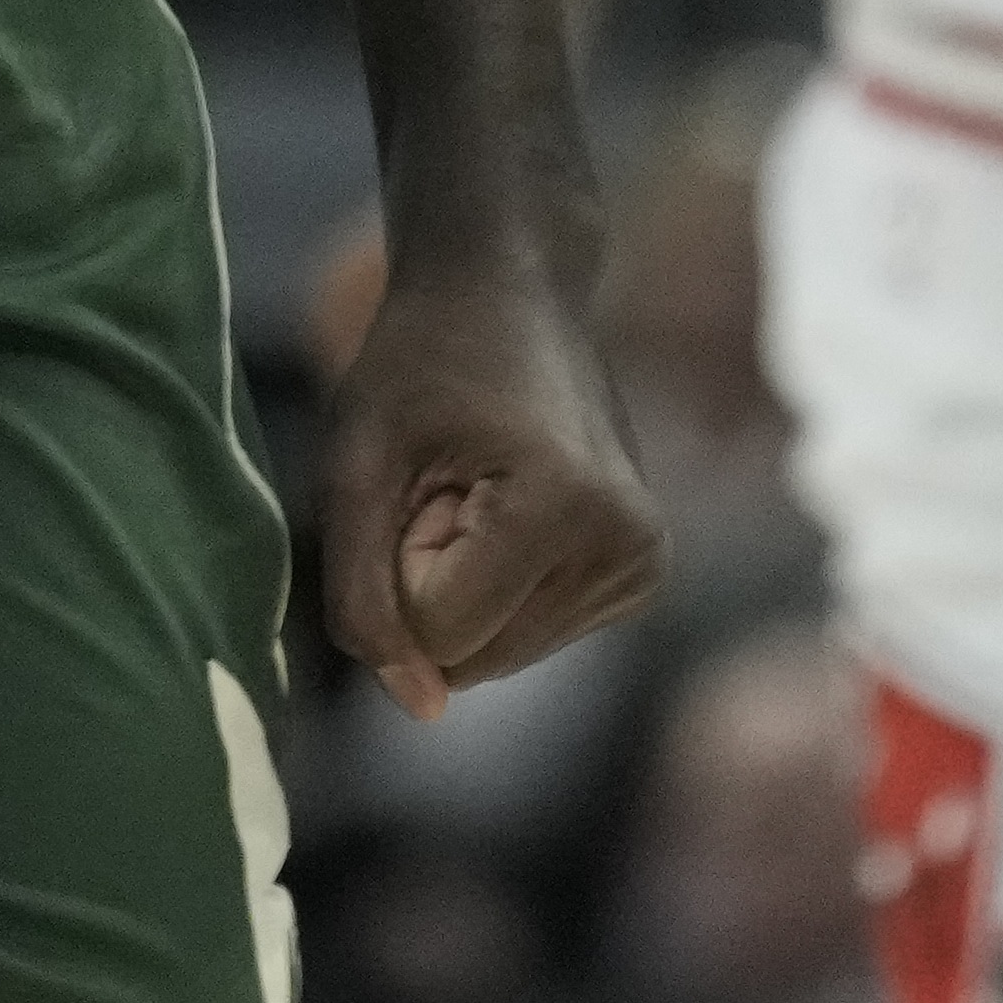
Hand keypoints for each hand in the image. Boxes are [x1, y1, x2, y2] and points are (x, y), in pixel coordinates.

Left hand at [313, 248, 665, 723]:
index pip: (437, 634)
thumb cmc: (419, 365)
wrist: (510, 292)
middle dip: (434, 583)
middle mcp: (629, 545)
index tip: (425, 477)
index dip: (400, 560)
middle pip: (472, 656)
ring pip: (498, 655)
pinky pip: (529, 634)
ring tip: (479, 488)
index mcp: (566, 507)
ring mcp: (646, 563)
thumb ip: (363, 595)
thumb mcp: (356, 466)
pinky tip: (510, 505)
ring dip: (464, 586)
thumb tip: (421, 709)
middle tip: (450, 481)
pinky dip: (499, 587)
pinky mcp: (644, 573)